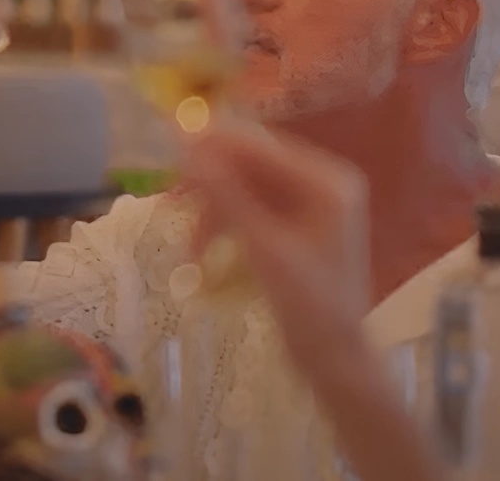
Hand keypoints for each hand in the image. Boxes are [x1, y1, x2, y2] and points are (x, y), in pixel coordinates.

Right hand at [179, 123, 371, 368]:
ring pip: (240, 189)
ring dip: (211, 213)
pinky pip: (245, 209)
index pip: (258, 145)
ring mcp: (305, 206)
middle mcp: (319, 184)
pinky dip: (222, 226)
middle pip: (247, 165)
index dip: (212, 142)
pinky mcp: (290, 226)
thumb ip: (225, 192)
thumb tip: (185, 142)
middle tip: (171, 203)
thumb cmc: (309, 305)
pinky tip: (201, 252)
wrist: (334, 358)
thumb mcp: (263, 247)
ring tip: (190, 250)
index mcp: (327, 181)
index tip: (165, 140)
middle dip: (208, 186)